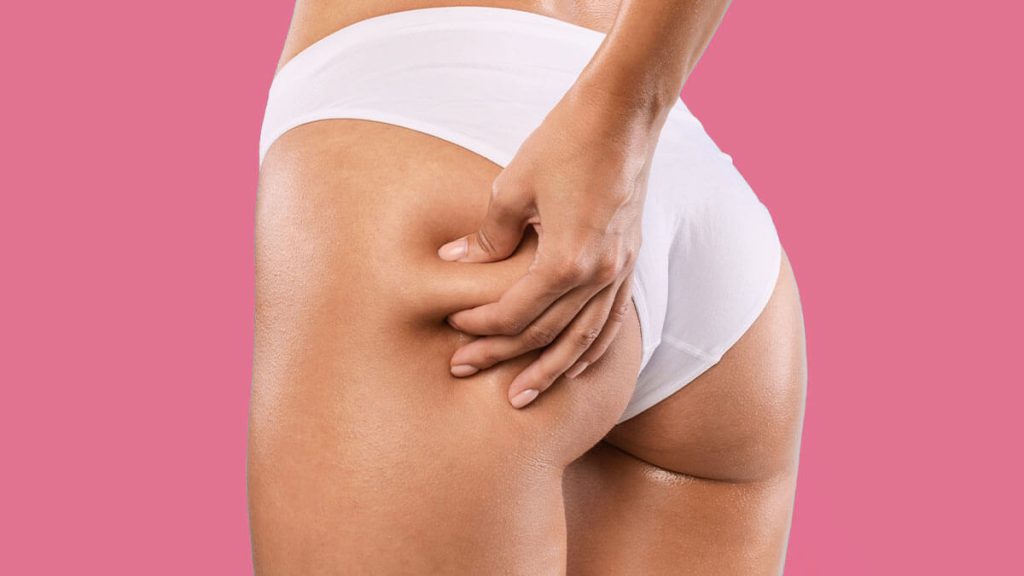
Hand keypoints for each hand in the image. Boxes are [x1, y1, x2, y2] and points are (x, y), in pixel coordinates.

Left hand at [436, 83, 661, 408]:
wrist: (622, 114)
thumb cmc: (564, 141)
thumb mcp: (512, 186)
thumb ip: (487, 234)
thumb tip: (456, 262)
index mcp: (568, 258)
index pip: (516, 312)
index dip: (481, 324)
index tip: (453, 327)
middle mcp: (599, 275)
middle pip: (547, 333)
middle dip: (503, 355)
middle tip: (466, 371)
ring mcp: (620, 270)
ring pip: (585, 339)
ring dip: (551, 369)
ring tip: (523, 396)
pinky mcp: (630, 261)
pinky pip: (612, 320)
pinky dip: (593, 348)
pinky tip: (576, 366)